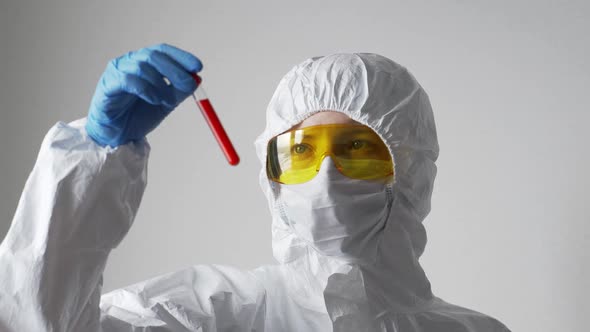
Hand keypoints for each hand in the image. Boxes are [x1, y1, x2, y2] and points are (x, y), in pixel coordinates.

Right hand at [86, 43, 201, 146]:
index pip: (163, 51)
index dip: (181, 57)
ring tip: (168, 101)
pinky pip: (128, 80)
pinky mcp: (108, 85)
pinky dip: (146, 89)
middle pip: (154, 55)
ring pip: (142, 67)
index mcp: (144, 63)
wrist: (117, 134)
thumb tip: (196, 80)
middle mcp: (129, 63)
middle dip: (175, 69)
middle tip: (188, 84)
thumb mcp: (166, 103)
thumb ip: (179, 91)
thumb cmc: (137, 116)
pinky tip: (154, 100)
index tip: (198, 67)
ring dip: (161, 84)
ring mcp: (117, 72)